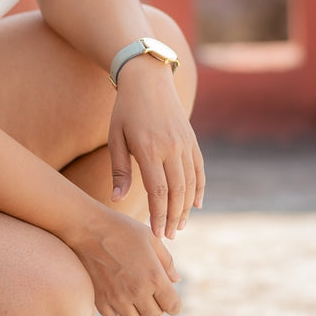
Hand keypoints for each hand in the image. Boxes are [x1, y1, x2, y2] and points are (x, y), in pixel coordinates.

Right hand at [70, 208, 180, 315]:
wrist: (88, 228)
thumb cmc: (122, 229)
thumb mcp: (151, 239)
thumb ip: (167, 262)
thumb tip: (176, 280)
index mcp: (154, 277)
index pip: (173, 307)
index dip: (173, 302)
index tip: (167, 293)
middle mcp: (137, 292)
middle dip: (156, 305)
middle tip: (149, 290)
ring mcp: (117, 298)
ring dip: (136, 309)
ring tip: (131, 292)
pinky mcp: (99, 299)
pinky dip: (117, 309)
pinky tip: (116, 294)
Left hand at [108, 58, 204, 239]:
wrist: (148, 78)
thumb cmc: (125, 110)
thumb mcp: (115, 137)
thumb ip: (119, 170)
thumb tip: (117, 199)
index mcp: (149, 149)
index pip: (158, 191)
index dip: (158, 215)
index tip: (156, 233)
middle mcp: (171, 147)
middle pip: (177, 191)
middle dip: (173, 217)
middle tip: (169, 236)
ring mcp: (185, 143)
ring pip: (190, 183)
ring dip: (186, 207)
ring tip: (179, 225)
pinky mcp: (192, 139)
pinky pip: (199, 169)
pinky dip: (199, 188)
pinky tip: (195, 204)